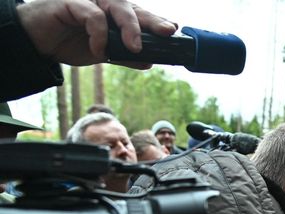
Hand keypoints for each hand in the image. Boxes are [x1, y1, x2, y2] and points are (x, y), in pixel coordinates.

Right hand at [16, 0, 176, 66]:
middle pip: (133, 8)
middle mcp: (104, 2)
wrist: (36, 42)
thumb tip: (149, 62)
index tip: (173, 30)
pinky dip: (98, 34)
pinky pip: (92, 15)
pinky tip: (98, 50)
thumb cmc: (68, 41)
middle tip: (167, 31)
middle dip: (152, 21)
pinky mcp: (71, 2)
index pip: (140, 15)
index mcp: (113, 13)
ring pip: (117, 6)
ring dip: (130, 27)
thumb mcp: (102, 53)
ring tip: (135, 47)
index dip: (157, 21)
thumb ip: (124, 56)